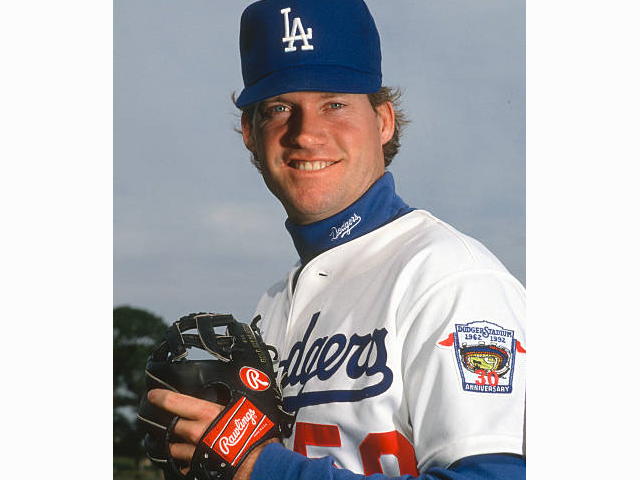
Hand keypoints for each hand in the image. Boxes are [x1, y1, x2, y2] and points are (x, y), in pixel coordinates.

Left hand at [147, 389, 279, 478]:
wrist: (258, 464)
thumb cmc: (256, 434)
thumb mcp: (248, 408)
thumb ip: (237, 398)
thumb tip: (242, 384)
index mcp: (207, 413)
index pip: (175, 402)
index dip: (161, 397)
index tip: (153, 395)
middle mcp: (197, 433)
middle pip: (172, 426)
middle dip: (167, 423)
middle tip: (164, 420)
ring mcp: (196, 453)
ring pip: (174, 448)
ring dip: (174, 445)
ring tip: (175, 441)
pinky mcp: (199, 468)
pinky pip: (185, 466)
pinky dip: (186, 462)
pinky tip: (190, 459)